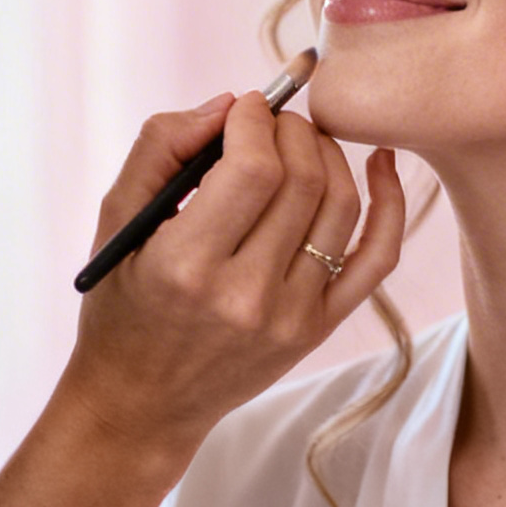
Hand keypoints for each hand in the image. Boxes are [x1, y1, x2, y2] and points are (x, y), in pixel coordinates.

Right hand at [57, 89, 404, 468]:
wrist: (143, 403)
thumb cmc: (121, 305)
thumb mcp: (115, 222)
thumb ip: (161, 148)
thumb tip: (230, 103)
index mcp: (186, 266)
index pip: (253, 170)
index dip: (257, 121)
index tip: (246, 107)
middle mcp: (245, 296)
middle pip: (303, 181)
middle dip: (292, 130)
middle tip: (273, 119)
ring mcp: (290, 317)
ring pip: (341, 207)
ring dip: (329, 154)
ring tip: (302, 141)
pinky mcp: (318, 329)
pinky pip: (376, 257)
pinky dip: (390, 202)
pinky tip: (381, 161)